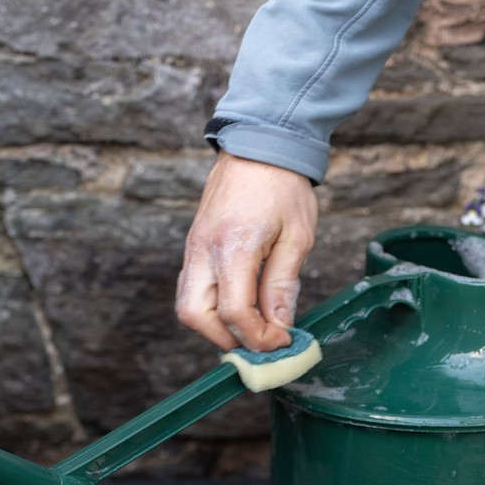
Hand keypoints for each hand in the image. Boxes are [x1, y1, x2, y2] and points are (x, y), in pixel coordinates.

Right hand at [177, 152, 317, 351]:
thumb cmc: (283, 186)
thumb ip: (283, 285)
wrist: (259, 143)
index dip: (259, 337)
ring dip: (214, 326)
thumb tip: (279, 327)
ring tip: (249, 326)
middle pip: (196, 316)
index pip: (234, 312)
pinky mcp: (192, 246)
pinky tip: (238, 305)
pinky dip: (209, 308)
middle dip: (227, 338)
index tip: (282, 341)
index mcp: (234, 246)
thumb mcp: (297, 237)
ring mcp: (192, 248)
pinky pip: (190, 289)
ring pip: (187, 307)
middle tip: (259, 340)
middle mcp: (204, 250)